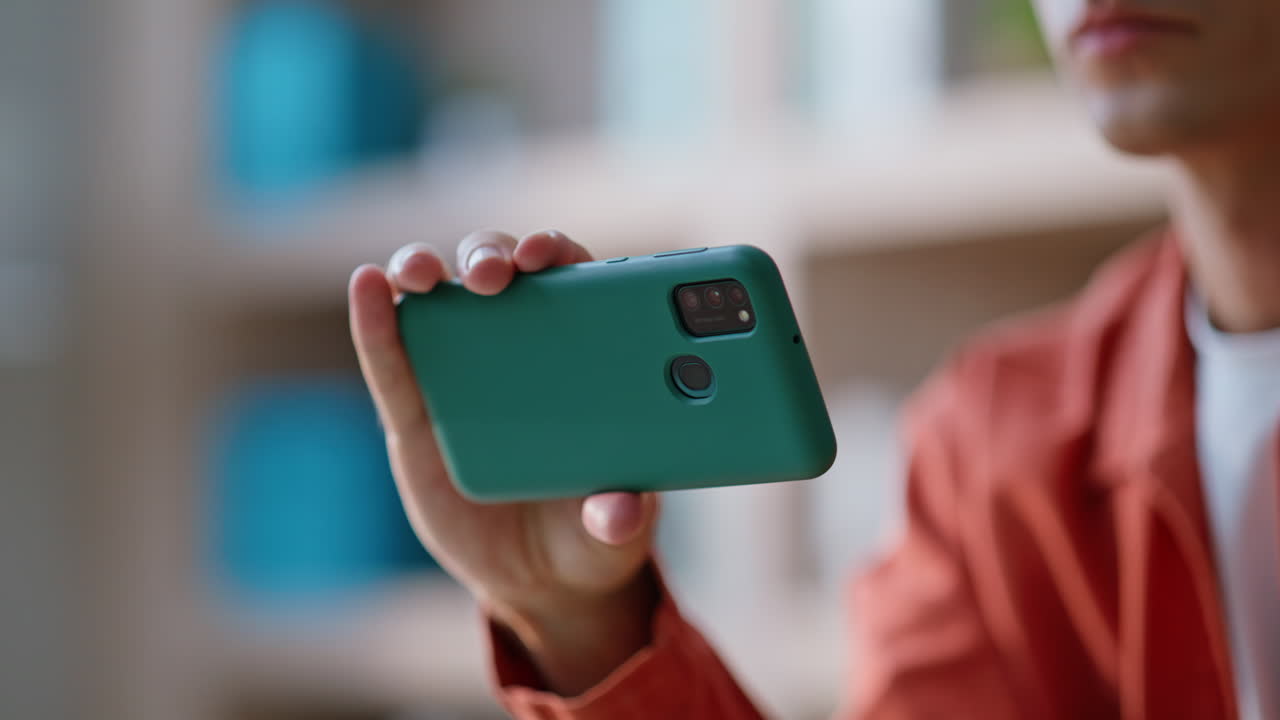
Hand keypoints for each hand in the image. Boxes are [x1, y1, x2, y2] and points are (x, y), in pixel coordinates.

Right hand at [349, 229, 659, 694]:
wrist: (538, 581)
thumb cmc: (592, 531)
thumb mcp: (616, 529)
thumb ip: (621, 516)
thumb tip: (619, 512)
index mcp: (581, 355)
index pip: (569, 279)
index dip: (555, 252)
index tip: (546, 255)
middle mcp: (517, 349)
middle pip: (498, 274)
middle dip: (490, 256)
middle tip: (492, 274)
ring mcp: (460, 376)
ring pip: (437, 301)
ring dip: (423, 269)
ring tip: (421, 274)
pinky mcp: (415, 418)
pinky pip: (391, 364)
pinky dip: (376, 322)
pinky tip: (367, 287)